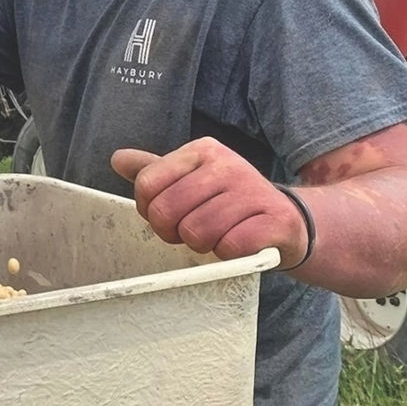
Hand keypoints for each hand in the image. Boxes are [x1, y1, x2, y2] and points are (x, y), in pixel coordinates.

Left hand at [110, 137, 308, 267]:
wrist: (289, 221)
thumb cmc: (228, 203)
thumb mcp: (190, 181)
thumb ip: (154, 171)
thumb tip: (117, 159)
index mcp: (201, 150)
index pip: (146, 184)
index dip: (150, 211)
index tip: (171, 217)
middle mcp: (227, 163)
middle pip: (166, 212)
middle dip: (175, 233)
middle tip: (195, 232)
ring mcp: (253, 189)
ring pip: (197, 232)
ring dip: (204, 245)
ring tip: (219, 237)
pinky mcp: (276, 219)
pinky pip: (230, 247)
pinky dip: (229, 255)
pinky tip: (240, 245)